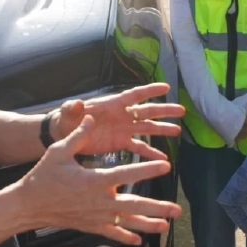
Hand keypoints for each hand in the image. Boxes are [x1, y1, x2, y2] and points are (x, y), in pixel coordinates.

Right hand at [23, 115, 182, 245]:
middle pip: (135, 205)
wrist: (28, 205)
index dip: (148, 170)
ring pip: (127, 222)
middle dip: (158, 207)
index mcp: (95, 180)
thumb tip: (90, 117)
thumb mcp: (59, 151)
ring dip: (148, 225)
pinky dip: (125, 236)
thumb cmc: (43, 176)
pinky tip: (138, 241)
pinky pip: (111, 232)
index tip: (166, 167)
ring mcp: (96, 216)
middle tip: (177, 209)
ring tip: (166, 226)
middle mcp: (100, 201)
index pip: (128, 174)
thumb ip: (78, 136)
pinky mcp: (90, 226)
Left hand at [54, 83, 184, 158]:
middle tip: (181, 110)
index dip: (150, 91)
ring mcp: (123, 129)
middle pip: (147, 111)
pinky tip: (162, 159)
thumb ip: (72, 107)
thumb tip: (77, 104)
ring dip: (161, 130)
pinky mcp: (120, 143)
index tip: (166, 87)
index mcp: (112, 104)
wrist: (65, 134)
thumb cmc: (67, 119)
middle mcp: (122, 115)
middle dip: (164, 110)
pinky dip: (150, 153)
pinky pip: (138, 148)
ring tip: (177, 131)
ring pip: (146, 128)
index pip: (134, 95)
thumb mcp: (68, 112)